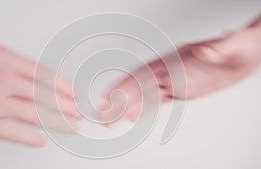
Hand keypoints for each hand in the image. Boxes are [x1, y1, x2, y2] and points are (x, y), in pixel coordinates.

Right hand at [0, 13, 81, 146]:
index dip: (62, 85)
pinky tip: (42, 140)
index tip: (74, 92)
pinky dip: (30, 138)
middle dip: (66, 105)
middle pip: (44, 95)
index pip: (42, 73)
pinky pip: (13, 132)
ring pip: (35, 114)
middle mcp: (0, 79)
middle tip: (79, 112)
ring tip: (71, 125)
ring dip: (57, 121)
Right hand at [99, 15, 260, 122]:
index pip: (146, 72)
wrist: (247, 53)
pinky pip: (158, 101)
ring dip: (127, 107)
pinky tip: (133, 115)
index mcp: (178, 59)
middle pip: (139, 86)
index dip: (126, 84)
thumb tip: (205, 52)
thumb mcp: (235, 45)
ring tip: (110, 120)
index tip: (110, 95)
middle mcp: (171, 70)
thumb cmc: (240, 47)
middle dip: (119, 101)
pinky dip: (144, 109)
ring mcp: (174, 81)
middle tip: (102, 114)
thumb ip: (217, 50)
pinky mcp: (182, 90)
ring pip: (145, 95)